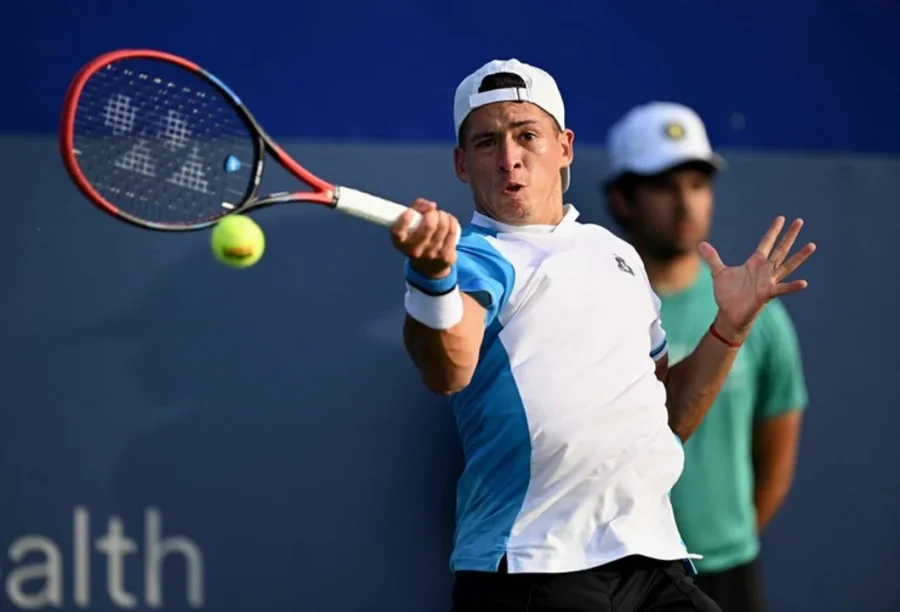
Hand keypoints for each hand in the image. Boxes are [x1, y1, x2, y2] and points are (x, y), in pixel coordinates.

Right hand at [390, 198, 459, 278]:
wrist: (428, 268)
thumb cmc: (417, 239)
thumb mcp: (410, 226)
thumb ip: (416, 209)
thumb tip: (431, 205)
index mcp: (401, 243)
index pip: (398, 233)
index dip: (404, 221)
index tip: (410, 212)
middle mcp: (414, 251)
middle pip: (429, 226)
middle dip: (433, 213)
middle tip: (433, 212)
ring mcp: (431, 255)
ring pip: (443, 227)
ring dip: (443, 215)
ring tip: (441, 215)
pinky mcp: (445, 257)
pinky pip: (452, 232)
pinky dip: (452, 221)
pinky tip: (449, 220)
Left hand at [699, 216, 815, 341]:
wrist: (729, 314)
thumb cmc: (727, 294)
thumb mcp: (718, 272)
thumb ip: (712, 257)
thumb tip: (701, 244)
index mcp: (754, 263)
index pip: (766, 242)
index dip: (773, 231)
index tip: (781, 218)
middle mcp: (764, 270)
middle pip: (780, 249)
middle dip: (789, 236)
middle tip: (800, 221)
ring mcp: (768, 281)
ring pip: (787, 265)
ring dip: (799, 256)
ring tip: (812, 245)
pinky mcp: (767, 294)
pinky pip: (782, 289)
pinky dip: (792, 286)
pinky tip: (804, 283)